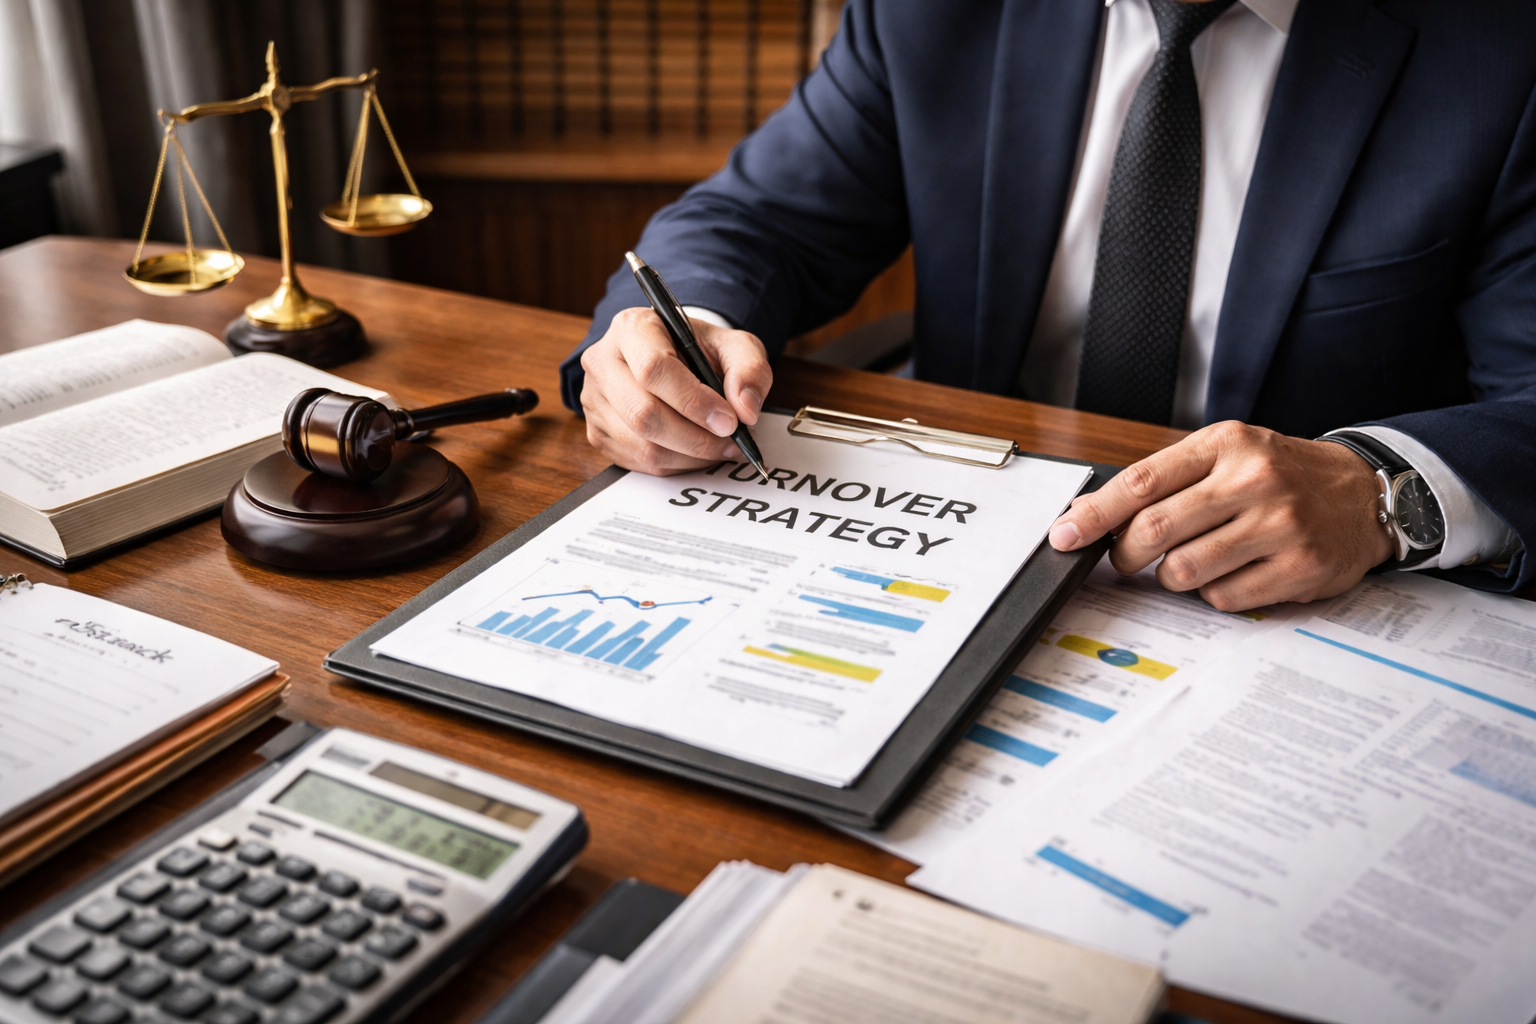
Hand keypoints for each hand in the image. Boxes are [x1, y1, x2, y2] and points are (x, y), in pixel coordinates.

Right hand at [579, 307, 771, 473]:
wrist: (674, 356)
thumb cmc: (699, 350)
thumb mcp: (734, 345)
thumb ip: (749, 370)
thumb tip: (745, 409)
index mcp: (633, 328)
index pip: (654, 369)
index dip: (694, 401)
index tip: (728, 420)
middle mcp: (604, 361)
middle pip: (643, 413)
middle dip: (695, 437)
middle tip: (730, 441)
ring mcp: (595, 399)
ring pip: (641, 444)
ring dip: (688, 456)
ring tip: (718, 448)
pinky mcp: (597, 430)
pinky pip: (637, 461)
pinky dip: (675, 464)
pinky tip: (695, 452)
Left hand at [1047, 421, 1395, 609]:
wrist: (1364, 493)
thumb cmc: (1281, 475)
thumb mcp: (1228, 454)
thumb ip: (1167, 480)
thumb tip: (1091, 515)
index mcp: (1226, 444)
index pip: (1142, 481)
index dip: (1094, 514)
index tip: (1065, 535)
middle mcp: (1253, 480)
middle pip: (1155, 529)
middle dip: (1126, 553)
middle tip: (1128, 558)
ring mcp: (1279, 524)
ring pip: (1183, 570)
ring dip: (1173, 576)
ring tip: (1193, 561)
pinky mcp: (1298, 567)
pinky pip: (1223, 597)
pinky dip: (1213, 593)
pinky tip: (1233, 572)